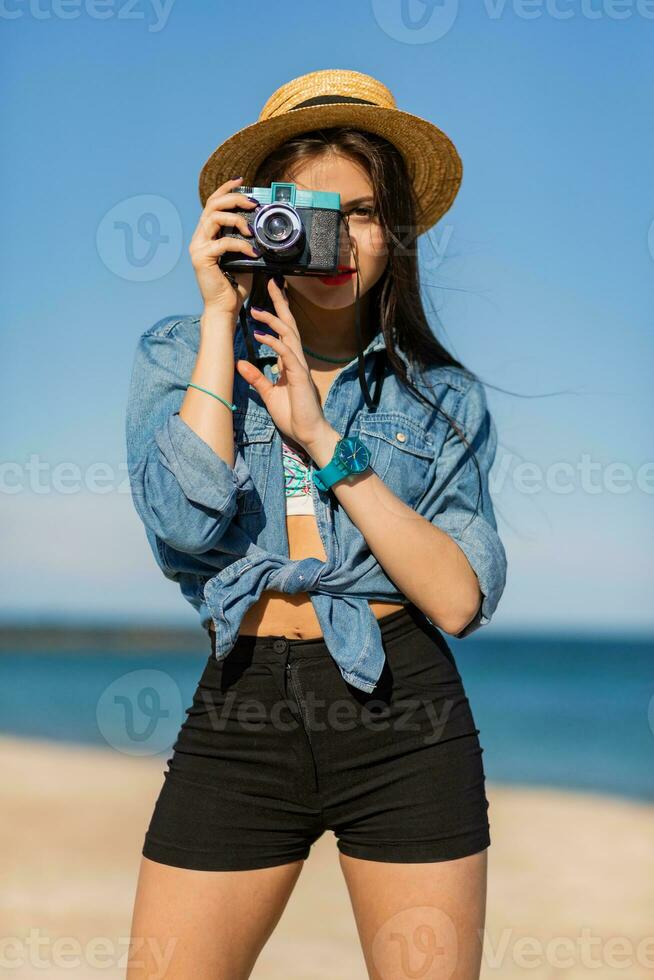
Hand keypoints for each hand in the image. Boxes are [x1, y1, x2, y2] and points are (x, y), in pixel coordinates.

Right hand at [188, 176, 259, 317]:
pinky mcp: (202, 258)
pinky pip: (224, 243)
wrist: (225, 308)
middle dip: (234, 198)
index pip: (213, 204)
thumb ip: (246, 242)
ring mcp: (198, 247)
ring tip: (252, 230)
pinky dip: (241, 245)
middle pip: (212, 204)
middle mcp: (199, 238)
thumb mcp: (244, 258)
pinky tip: (253, 252)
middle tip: (252, 202)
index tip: (241, 181)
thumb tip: (262, 228)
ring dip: (236, 219)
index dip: (226, 189)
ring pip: (214, 217)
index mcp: (208, 235)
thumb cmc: (234, 285)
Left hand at [235, 278, 332, 451]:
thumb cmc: (293, 415)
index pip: (284, 332)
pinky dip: (274, 342)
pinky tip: (260, 335)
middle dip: (281, 304)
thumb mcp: (268, 394)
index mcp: (290, 363)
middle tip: (272, 283)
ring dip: (273, 320)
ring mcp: (300, 366)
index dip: (277, 314)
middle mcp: (296, 360)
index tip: (267, 298)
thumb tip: (240, 363)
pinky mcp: (300, 376)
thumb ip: (256, 378)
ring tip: (257, 310)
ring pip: (289, 334)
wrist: (308, 433)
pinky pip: (287, 353)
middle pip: (290, 325)